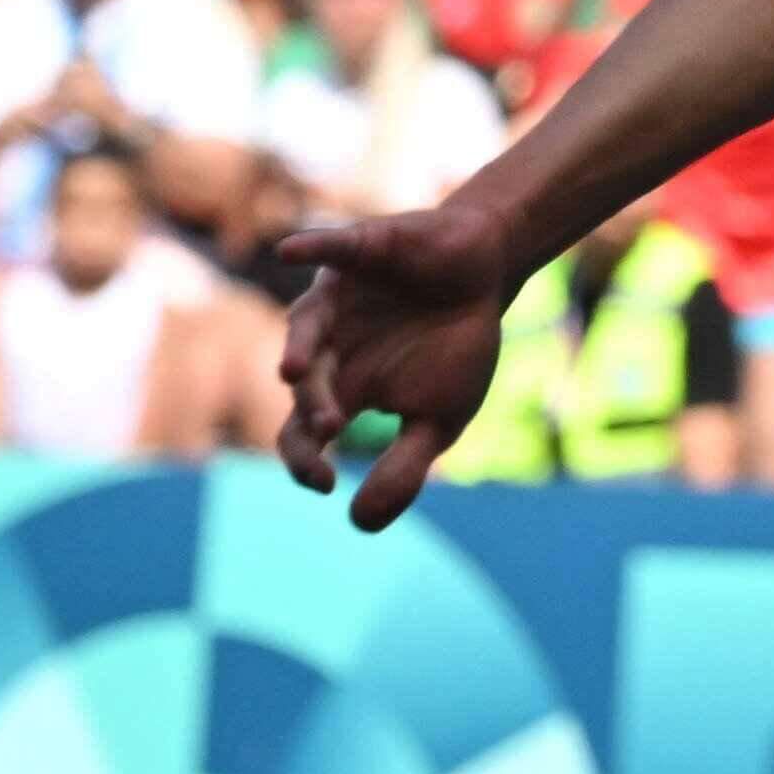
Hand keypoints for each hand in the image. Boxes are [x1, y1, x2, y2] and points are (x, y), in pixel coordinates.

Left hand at [257, 199, 529, 526]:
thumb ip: (403, 471)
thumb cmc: (456, 348)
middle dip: (315, 406)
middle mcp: (327, 346)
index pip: (301, 433)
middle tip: (331, 426)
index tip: (326, 483)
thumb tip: (359, 525)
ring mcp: (337, 297)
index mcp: (341, 390)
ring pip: (306, 324)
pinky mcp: (358, 250)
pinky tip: (288, 251)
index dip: (305, 460)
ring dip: (299, 346)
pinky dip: (310, 247)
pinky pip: (329, 248)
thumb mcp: (438, 421)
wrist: (484, 275)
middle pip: (305, 384)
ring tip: (295, 372)